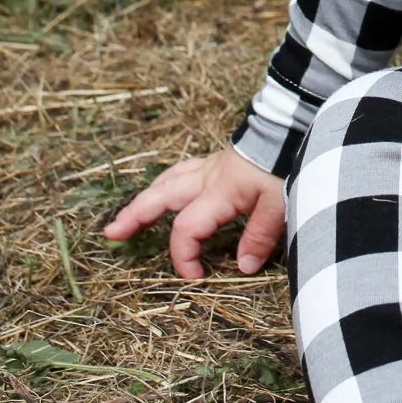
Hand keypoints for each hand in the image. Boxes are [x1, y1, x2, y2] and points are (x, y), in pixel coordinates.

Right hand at [103, 145, 284, 279]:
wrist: (290, 127)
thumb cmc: (284, 164)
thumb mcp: (279, 203)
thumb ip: (260, 236)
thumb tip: (243, 267)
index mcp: (218, 193)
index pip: (186, 228)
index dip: (183, 256)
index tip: (195, 275)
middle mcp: (206, 179)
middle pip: (159, 198)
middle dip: (133, 217)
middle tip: (111, 234)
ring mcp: (208, 167)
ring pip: (166, 182)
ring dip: (145, 199)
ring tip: (128, 216)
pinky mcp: (216, 161)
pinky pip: (180, 172)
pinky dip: (166, 183)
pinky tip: (163, 189)